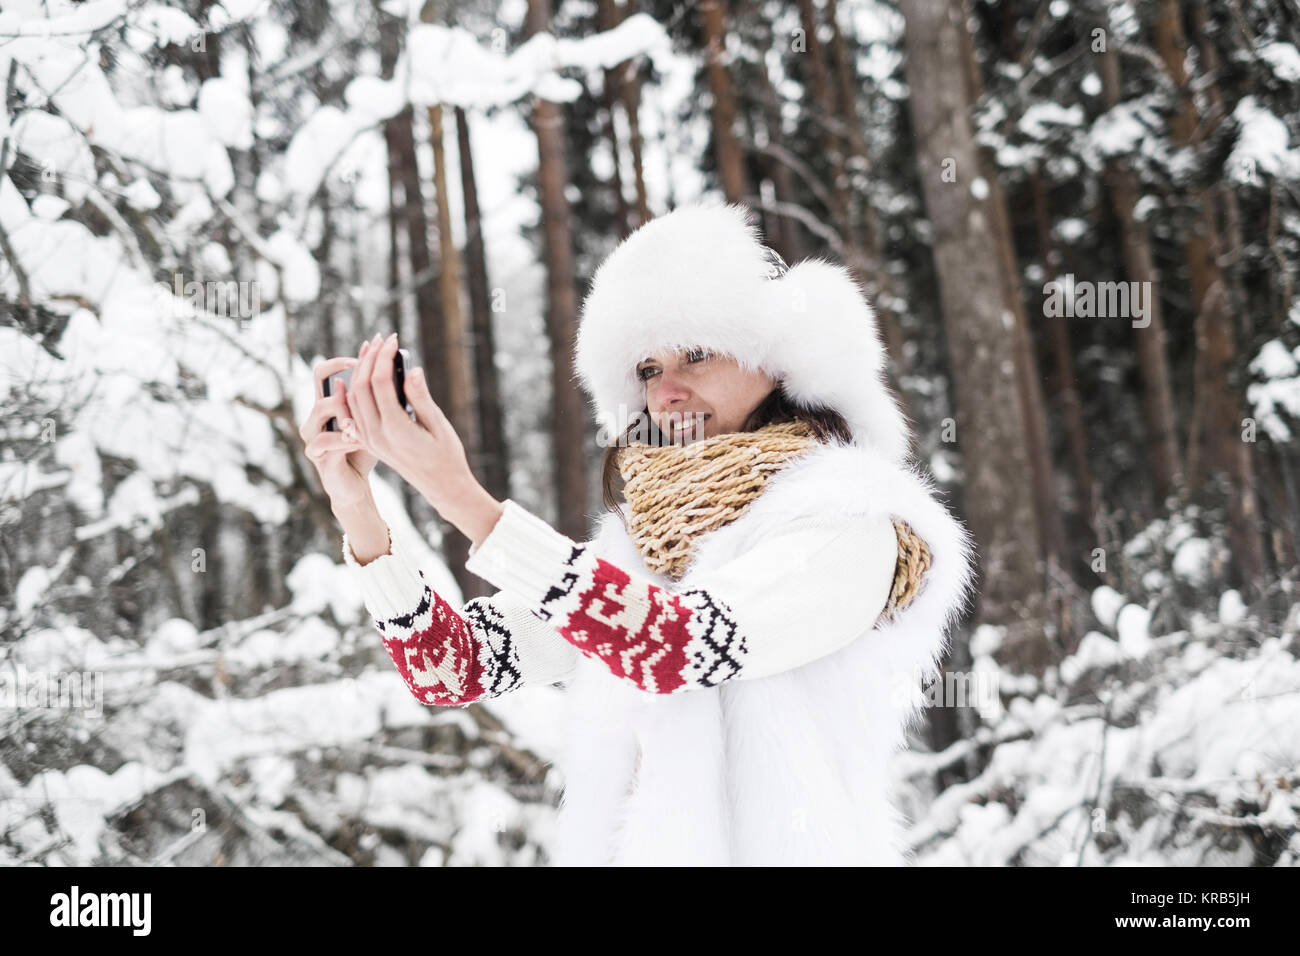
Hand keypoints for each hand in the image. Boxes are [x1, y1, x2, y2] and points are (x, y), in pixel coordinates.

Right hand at [300, 355, 376, 509]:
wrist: (355, 484)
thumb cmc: (365, 450)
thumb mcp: (375, 422)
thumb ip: (378, 399)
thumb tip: (395, 368)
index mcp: (329, 404)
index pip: (325, 371)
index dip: (343, 361)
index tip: (367, 353)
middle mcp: (317, 415)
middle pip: (321, 382)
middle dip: (346, 373)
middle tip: (366, 372)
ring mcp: (313, 434)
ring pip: (321, 408)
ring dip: (345, 407)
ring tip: (366, 410)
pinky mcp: (317, 454)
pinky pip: (325, 440)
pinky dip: (343, 438)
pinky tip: (359, 439)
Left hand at [347, 332, 474, 512]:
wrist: (441, 486)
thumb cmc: (447, 455)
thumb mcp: (438, 425)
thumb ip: (421, 398)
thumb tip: (412, 370)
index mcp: (395, 429)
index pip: (380, 382)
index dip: (384, 356)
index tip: (394, 339)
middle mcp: (376, 434)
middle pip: (361, 386)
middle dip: (369, 358)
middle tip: (382, 338)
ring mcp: (369, 439)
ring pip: (353, 397)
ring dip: (360, 370)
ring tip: (372, 350)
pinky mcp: (369, 441)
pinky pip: (353, 410)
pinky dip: (354, 389)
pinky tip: (358, 374)